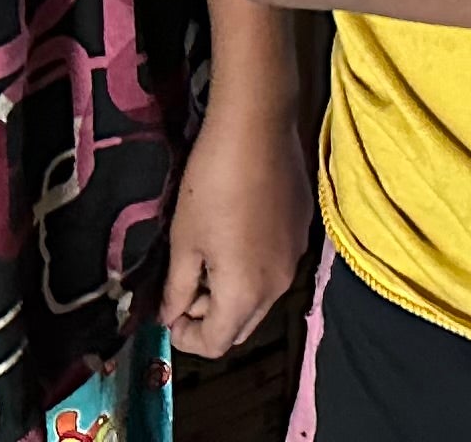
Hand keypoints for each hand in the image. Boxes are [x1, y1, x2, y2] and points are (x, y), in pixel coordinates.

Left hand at [159, 89, 312, 360]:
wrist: (257, 126)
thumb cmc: (212, 184)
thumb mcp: (183, 240)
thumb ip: (177, 289)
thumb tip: (171, 315)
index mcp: (246, 294)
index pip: (215, 344)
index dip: (185, 337)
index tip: (167, 312)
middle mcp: (278, 286)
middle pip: (241, 327)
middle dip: (208, 317)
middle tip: (184, 285)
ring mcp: (295, 257)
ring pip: (260, 298)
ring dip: (231, 292)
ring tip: (207, 254)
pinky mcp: (303, 230)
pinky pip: (275, 266)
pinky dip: (252, 266)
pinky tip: (235, 228)